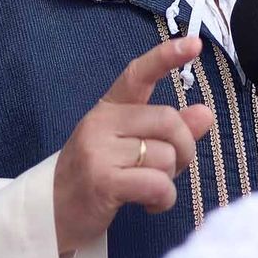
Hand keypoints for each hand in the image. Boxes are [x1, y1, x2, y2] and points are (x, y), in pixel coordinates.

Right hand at [52, 38, 215, 255]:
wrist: (52, 215)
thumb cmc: (98, 178)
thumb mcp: (130, 147)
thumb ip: (169, 130)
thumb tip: (205, 113)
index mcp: (109, 109)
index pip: (139, 74)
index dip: (168, 56)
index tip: (195, 43)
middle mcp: (101, 123)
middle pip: (168, 120)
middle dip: (184, 148)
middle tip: (173, 168)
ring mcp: (99, 151)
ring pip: (165, 156)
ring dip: (169, 179)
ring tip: (150, 190)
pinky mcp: (102, 181)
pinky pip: (157, 183)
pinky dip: (163, 199)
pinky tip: (150, 205)